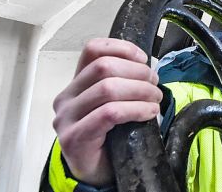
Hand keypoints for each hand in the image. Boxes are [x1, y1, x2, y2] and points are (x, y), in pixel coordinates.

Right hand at [52, 38, 162, 186]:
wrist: (95, 172)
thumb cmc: (107, 137)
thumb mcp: (113, 103)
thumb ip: (121, 83)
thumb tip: (149, 68)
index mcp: (76, 84)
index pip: (93, 49)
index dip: (122, 48)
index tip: (144, 59)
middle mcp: (66, 97)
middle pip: (103, 67)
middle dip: (137, 72)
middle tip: (155, 84)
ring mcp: (67, 118)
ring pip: (107, 88)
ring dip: (140, 91)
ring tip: (155, 100)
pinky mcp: (74, 137)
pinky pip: (110, 113)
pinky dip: (136, 109)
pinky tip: (149, 113)